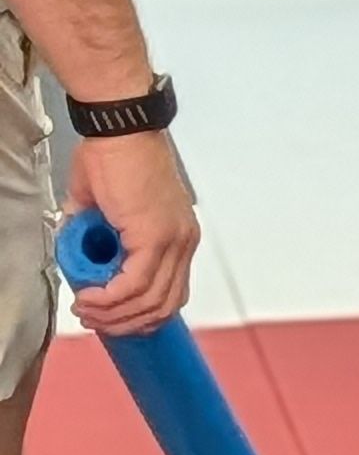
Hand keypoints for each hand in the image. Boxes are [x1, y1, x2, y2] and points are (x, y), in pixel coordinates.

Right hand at [65, 129, 199, 336]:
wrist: (119, 132)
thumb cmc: (113, 159)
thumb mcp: (104, 209)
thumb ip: (95, 236)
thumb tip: (78, 257)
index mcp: (179, 237)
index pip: (172, 292)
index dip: (142, 314)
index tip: (112, 319)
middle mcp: (184, 242)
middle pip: (164, 304)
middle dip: (127, 322)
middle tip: (94, 321)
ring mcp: (174, 241)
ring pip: (149, 300)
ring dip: (113, 313)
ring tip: (85, 310)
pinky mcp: (155, 236)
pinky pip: (134, 283)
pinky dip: (110, 297)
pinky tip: (88, 297)